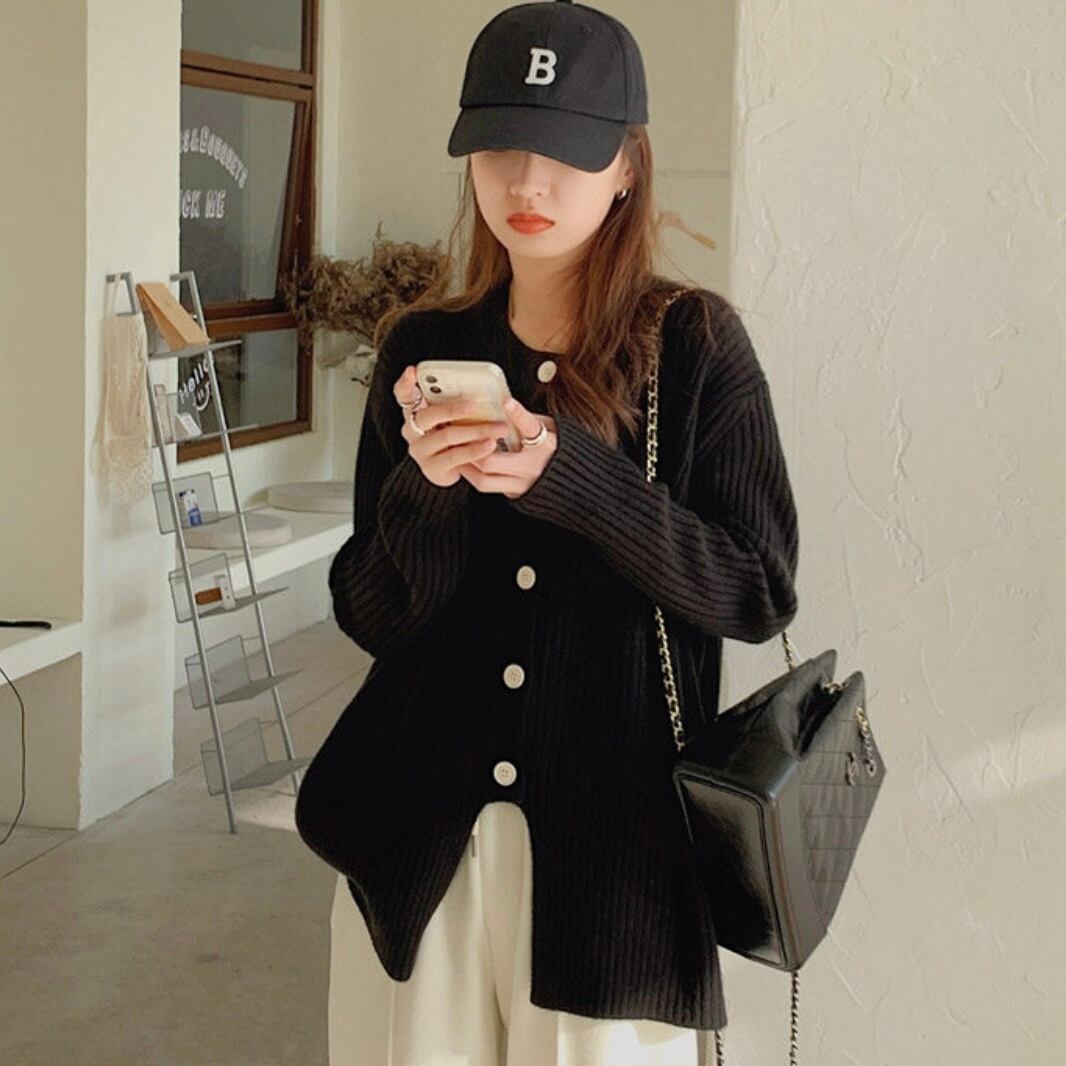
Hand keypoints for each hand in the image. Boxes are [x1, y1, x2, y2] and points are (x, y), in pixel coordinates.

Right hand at [393, 366, 510, 487]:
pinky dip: (475, 450)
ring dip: (476, 430)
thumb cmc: (457, 436)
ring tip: (498, 428)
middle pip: (428, 415)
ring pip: (447, 435)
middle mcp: (411, 430)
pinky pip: (455, 457)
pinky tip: (490, 445)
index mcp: (415, 412)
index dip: (406, 383)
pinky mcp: (431, 468)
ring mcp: (420, 450)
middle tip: (476, 403)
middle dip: (453, 408)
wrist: (454, 471)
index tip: (413, 371)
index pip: (403, 395)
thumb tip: (486, 390)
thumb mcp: (456, 416)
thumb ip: (458, 402)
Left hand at [457, 397, 556, 499]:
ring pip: (484, 480)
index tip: (505, 401)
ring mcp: (523, 484)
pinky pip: (491, 487)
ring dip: (467, 466)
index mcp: (545, 445)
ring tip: (458, 453)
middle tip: (459, 435)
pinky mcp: (517, 495)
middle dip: (470, 448)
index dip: (518, 413)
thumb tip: (504, 405)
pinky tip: (468, 465)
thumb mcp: (550, 429)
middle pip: (491, 460)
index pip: (530, 427)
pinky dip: (476, 476)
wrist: (574, 483)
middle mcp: (532, 467)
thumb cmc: (559, 450)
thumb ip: (527, 420)